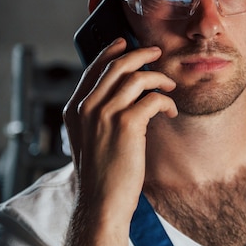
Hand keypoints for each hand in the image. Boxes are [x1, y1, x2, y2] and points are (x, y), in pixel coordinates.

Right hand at [63, 37, 177, 219]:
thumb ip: (97, 114)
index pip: (93, 68)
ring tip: (170, 86)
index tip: (125, 43)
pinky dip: (166, 101)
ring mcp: (105, 114)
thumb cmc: (100, 174)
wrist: (101, 202)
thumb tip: (121, 91)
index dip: (111, 51)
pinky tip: (170, 112)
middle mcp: (87, 107)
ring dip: (159, 78)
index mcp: (75, 109)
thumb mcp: (89, 139)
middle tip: (157, 53)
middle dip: (140, 54)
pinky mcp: (127, 124)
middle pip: (117, 65)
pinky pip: (153, 98)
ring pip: (137, 77)